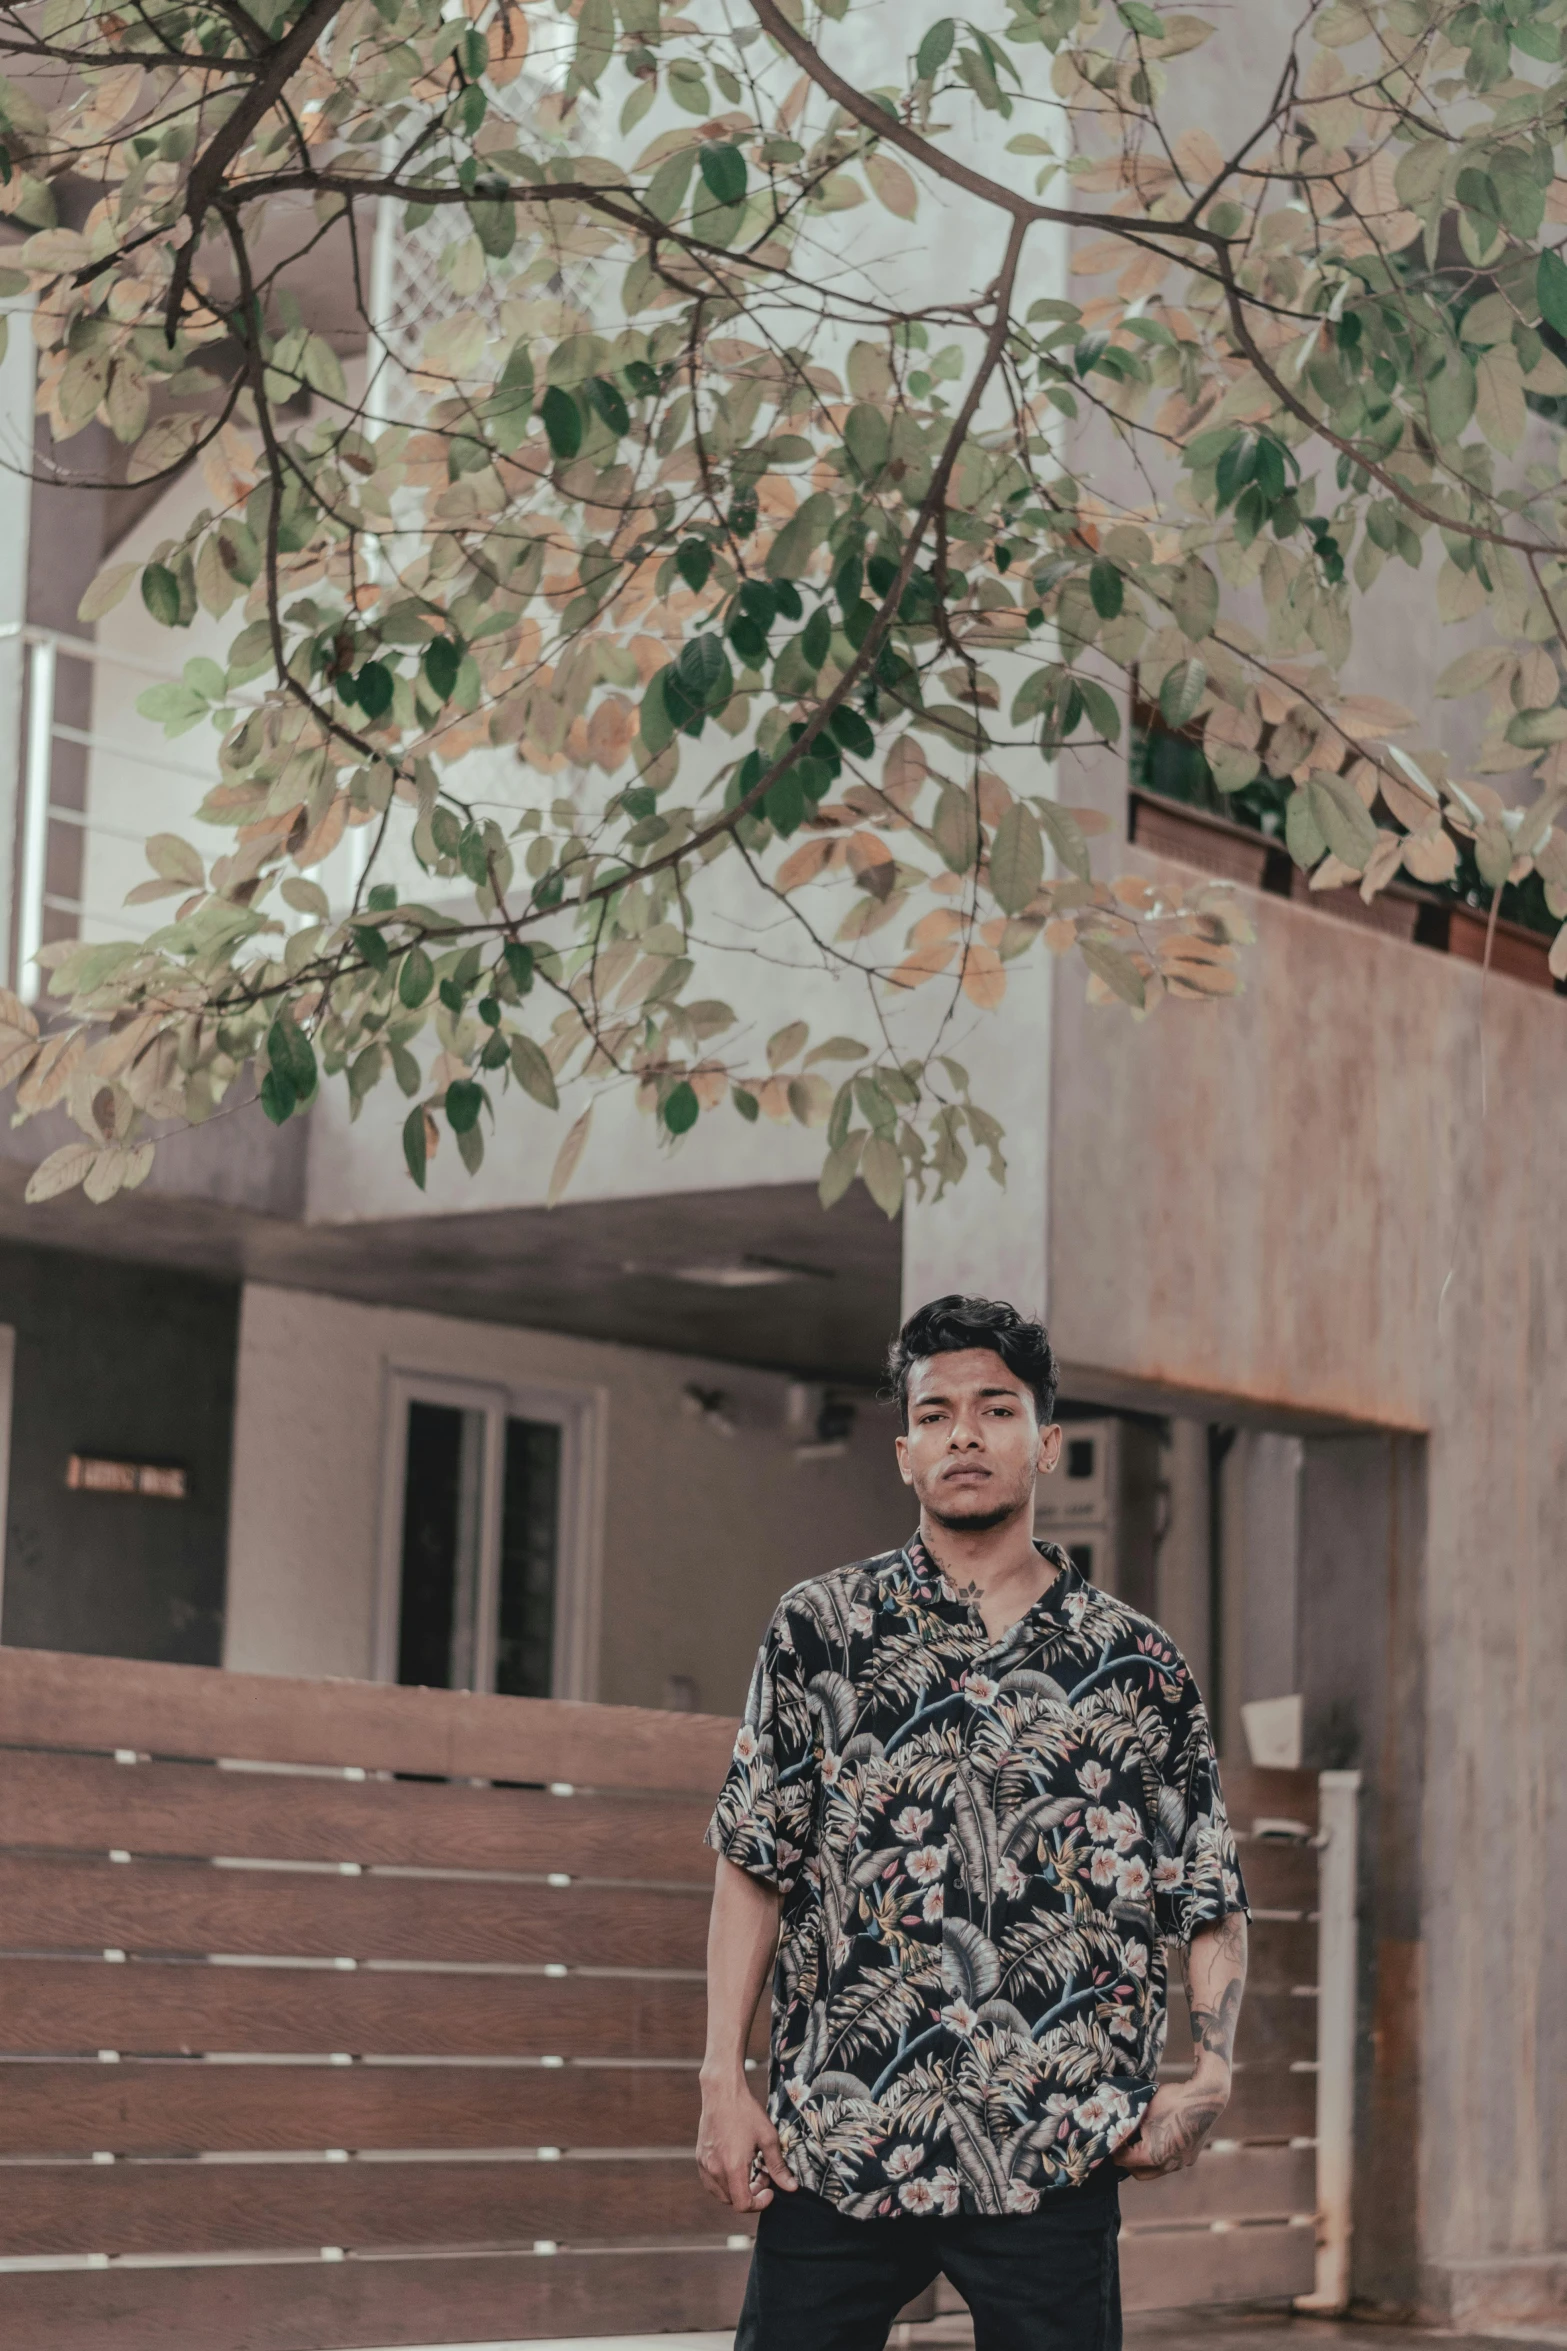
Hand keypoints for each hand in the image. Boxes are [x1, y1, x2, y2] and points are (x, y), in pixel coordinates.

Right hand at [696, 2072, 796, 2210]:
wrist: (722, 2091)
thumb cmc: (745, 2111)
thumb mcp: (768, 2138)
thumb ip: (778, 2167)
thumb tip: (791, 2188)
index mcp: (732, 2167)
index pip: (743, 2204)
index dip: (759, 2203)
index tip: (770, 2191)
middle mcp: (715, 2169)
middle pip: (733, 2201)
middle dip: (751, 2194)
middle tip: (763, 2175)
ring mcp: (705, 2164)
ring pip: (721, 2194)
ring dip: (737, 2190)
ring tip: (750, 2169)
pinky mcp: (700, 2158)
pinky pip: (711, 2182)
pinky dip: (724, 2183)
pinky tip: (735, 2166)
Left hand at [1113, 2062, 1228, 2180]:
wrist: (1205, 2097)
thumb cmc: (1171, 2100)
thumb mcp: (1142, 2110)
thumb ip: (1127, 2124)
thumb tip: (1112, 2127)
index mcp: (1153, 2156)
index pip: (1124, 2161)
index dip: (1112, 2151)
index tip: (1107, 2141)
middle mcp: (1169, 2165)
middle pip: (1139, 2173)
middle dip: (1127, 2162)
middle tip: (1120, 2145)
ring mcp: (1182, 2163)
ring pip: (1156, 2169)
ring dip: (1145, 2159)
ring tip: (1138, 2140)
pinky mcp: (1191, 2156)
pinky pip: (1170, 2161)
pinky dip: (1161, 2154)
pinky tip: (1158, 2137)